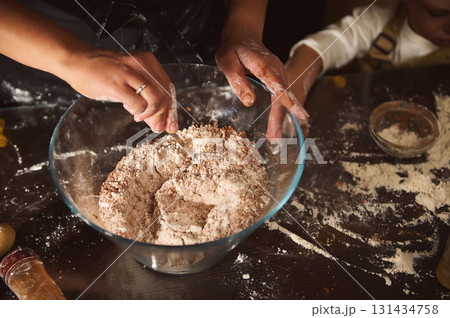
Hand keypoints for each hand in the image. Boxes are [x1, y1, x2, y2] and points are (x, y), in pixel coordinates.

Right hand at [62, 48, 176, 132]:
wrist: (76, 60)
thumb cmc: (102, 70)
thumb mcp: (129, 80)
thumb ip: (145, 98)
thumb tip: (159, 120)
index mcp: (147, 61)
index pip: (168, 88)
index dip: (172, 109)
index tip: (171, 123)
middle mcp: (140, 65)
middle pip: (164, 95)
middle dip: (163, 116)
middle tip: (158, 126)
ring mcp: (128, 74)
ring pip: (154, 100)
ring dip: (150, 114)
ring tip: (140, 116)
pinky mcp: (116, 85)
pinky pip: (137, 104)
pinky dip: (137, 111)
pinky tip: (130, 109)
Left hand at [215, 29, 307, 138]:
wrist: (243, 35)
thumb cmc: (232, 49)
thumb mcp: (226, 61)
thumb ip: (237, 80)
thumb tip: (249, 101)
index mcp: (264, 65)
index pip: (279, 86)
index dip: (288, 102)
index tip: (300, 115)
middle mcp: (276, 70)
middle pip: (282, 97)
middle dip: (280, 119)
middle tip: (275, 138)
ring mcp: (279, 73)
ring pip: (283, 98)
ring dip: (280, 117)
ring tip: (275, 136)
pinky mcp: (278, 78)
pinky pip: (282, 96)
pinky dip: (281, 110)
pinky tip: (276, 123)